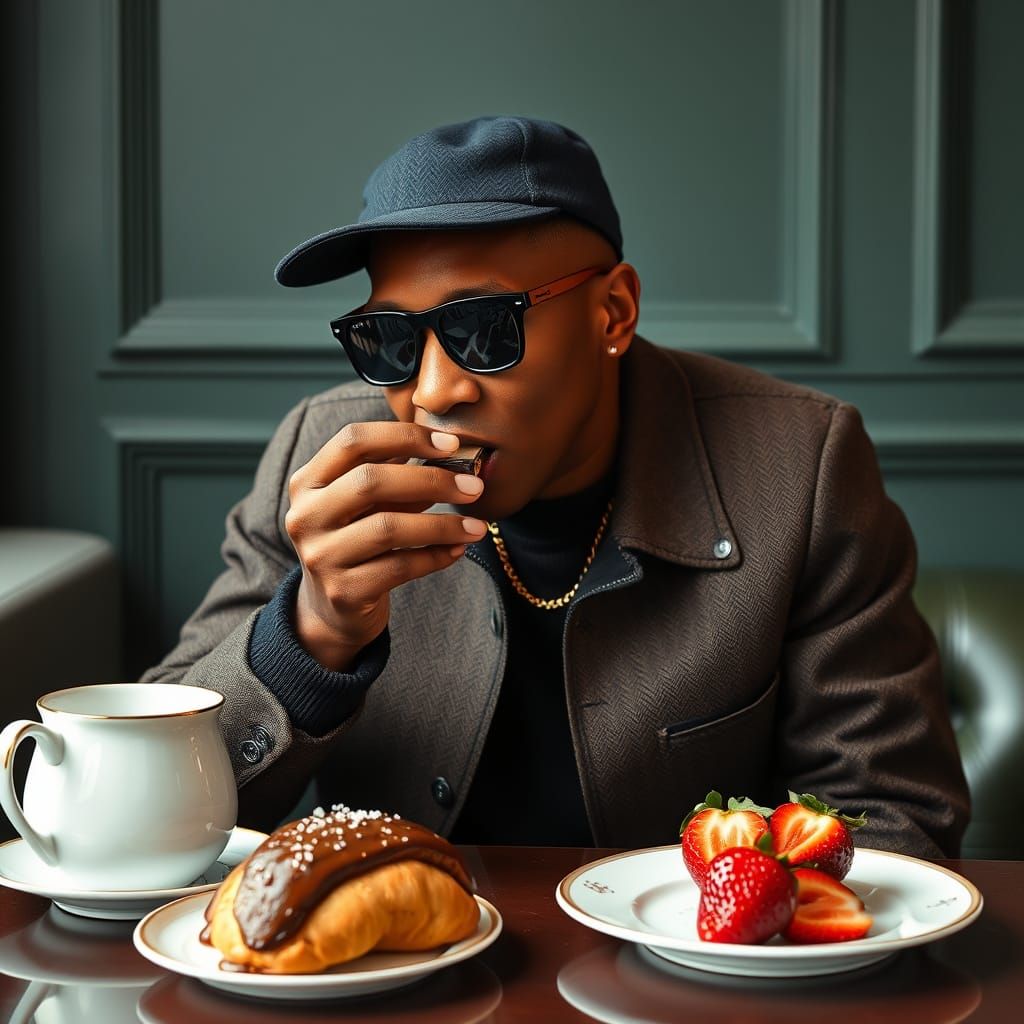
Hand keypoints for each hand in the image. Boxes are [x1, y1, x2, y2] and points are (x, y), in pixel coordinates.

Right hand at [285, 423, 487, 670]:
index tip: (450, 444)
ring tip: (476, 526)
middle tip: (474, 487)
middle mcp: (306, 516)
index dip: (404, 436)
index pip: (353, 441)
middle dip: (431, 480)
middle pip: (371, 481)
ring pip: (388, 528)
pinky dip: (435, 556)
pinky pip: (400, 567)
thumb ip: (397, 475)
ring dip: (442, 524)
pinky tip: (458, 550)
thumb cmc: (359, 540)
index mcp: (308, 482)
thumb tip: (452, 451)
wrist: (334, 609)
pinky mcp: (343, 591)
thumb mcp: (369, 504)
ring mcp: (321, 556)